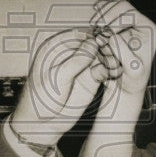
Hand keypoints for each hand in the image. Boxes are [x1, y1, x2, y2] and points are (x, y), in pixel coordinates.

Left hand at [10, 28, 110, 143]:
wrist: (42, 122)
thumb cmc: (41, 98)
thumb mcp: (56, 77)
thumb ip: (75, 61)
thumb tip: (93, 44)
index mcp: (55, 47)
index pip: (76, 34)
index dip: (90, 35)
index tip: (101, 38)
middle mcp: (69, 53)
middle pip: (91, 43)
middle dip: (103, 45)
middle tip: (113, 50)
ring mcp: (81, 66)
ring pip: (100, 55)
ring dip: (110, 57)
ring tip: (114, 62)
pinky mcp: (91, 79)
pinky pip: (104, 70)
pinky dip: (111, 69)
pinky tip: (115, 71)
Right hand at [89, 0, 155, 95]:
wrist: (125, 84)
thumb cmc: (133, 79)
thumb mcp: (133, 71)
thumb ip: (125, 54)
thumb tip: (112, 37)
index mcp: (148, 30)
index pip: (132, 14)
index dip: (116, 20)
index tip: (106, 32)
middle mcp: (138, 24)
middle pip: (121, 6)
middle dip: (106, 16)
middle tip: (97, 30)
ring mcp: (125, 24)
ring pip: (111, 7)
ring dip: (100, 18)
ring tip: (94, 31)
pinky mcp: (114, 26)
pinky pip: (104, 14)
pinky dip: (96, 19)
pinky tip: (93, 28)